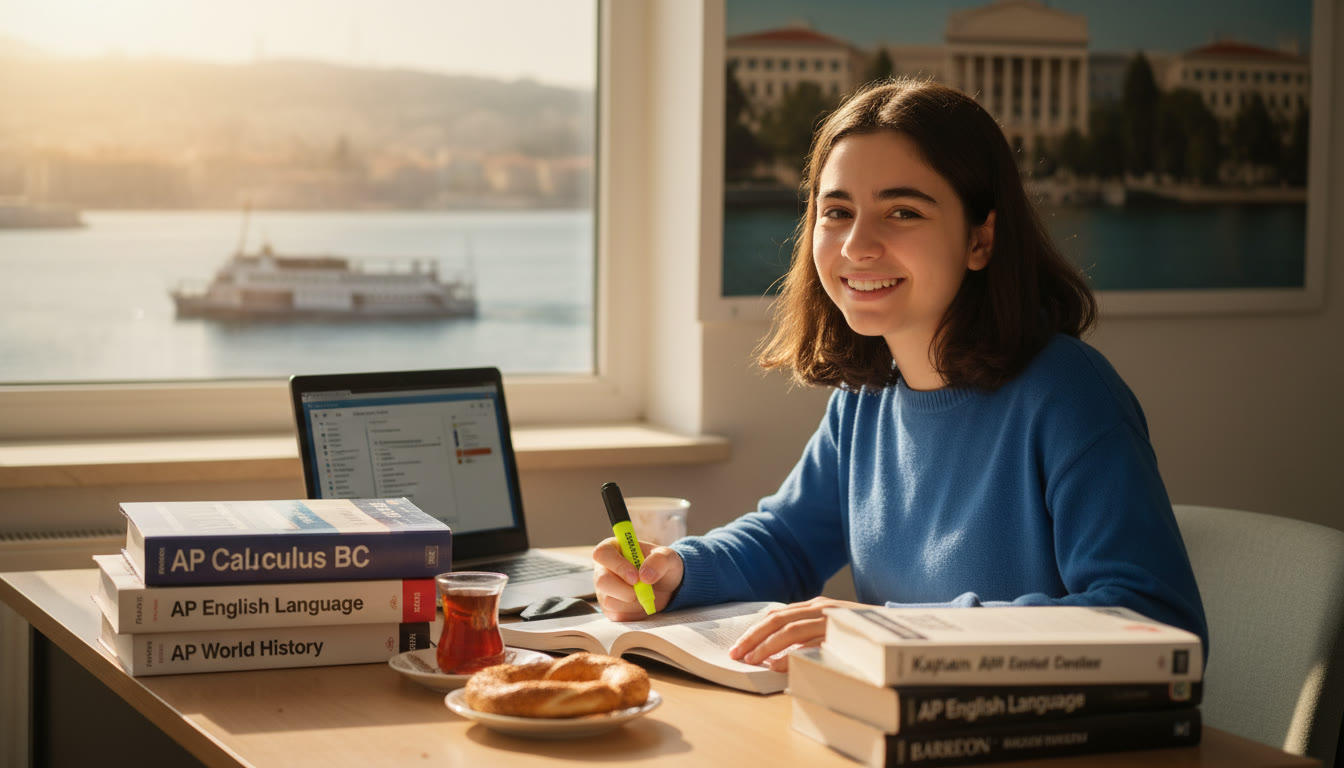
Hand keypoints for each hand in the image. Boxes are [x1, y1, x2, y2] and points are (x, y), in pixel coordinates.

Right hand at [591, 537, 684, 620]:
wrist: (665, 586)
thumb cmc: (661, 566)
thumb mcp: (668, 557)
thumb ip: (659, 560)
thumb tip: (645, 576)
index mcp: (613, 549)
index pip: (603, 553)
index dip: (618, 566)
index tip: (636, 577)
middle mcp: (603, 569)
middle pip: (602, 581)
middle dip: (624, 589)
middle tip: (643, 589)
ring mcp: (603, 590)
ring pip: (609, 601)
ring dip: (633, 602)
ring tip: (646, 593)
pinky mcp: (609, 609)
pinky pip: (617, 615)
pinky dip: (634, 612)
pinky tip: (642, 603)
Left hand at [727, 596, 869, 671]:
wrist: (900, 629)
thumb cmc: (862, 633)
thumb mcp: (831, 628)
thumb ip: (808, 634)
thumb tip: (775, 654)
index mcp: (815, 606)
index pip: (776, 615)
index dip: (754, 631)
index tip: (737, 647)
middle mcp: (821, 608)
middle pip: (777, 620)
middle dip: (753, 637)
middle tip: (736, 655)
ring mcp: (832, 619)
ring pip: (791, 630)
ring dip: (767, 646)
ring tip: (751, 660)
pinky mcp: (843, 634)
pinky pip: (813, 644)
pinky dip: (792, 654)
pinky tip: (778, 665)